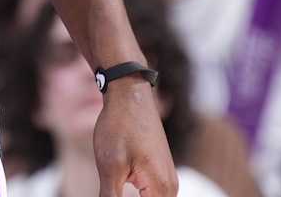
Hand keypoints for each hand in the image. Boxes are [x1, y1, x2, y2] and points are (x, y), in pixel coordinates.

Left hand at [94, 80, 177, 196]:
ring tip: (113, 188)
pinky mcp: (158, 173)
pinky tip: (118, 192)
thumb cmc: (119, 128)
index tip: (113, 193)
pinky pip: (151, 196)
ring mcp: (166, 180)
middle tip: (111, 191)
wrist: (129, 94)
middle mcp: (170, 188)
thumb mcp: (109, 168)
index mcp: (161, 190)